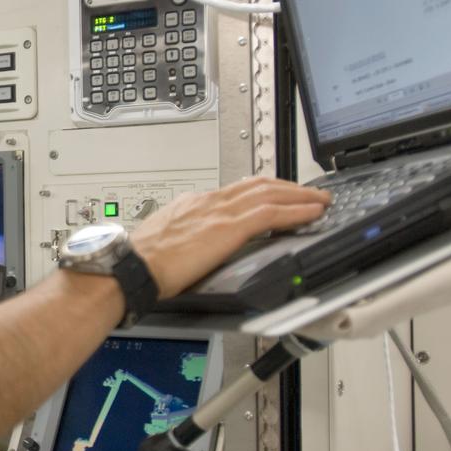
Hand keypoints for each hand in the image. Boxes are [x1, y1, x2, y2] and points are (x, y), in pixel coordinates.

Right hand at [130, 176, 329, 297]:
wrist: (130, 266)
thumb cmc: (140, 262)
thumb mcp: (166, 241)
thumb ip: (185, 238)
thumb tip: (193, 248)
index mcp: (193, 203)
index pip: (237, 190)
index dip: (263, 190)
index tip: (277, 195)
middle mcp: (208, 201)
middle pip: (258, 184)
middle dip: (288, 187)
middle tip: (309, 193)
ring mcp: (219, 212)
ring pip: (270, 193)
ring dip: (299, 195)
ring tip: (319, 200)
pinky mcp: (228, 228)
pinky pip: (272, 213)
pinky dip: (297, 211)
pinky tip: (312, 213)